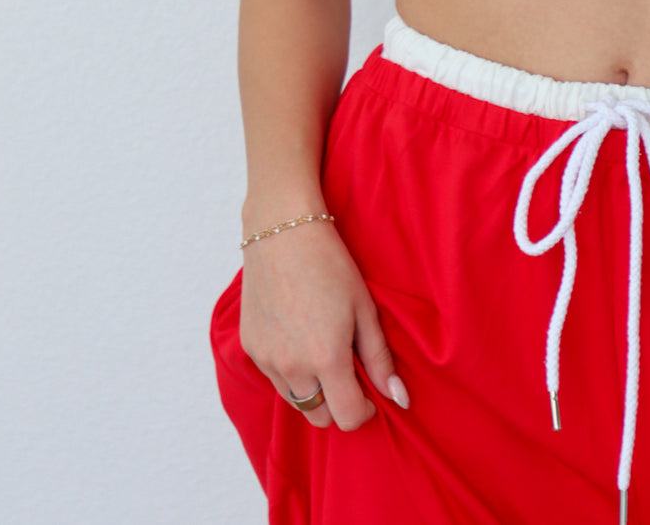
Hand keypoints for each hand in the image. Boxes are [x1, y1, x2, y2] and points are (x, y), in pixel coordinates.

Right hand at [239, 220, 408, 430]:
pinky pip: (274, 379)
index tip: (370, 394)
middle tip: (348, 372)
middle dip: (338, 404)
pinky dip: (290, 372)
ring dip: (313, 390)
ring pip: (295, 401)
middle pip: (320, 418)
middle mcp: (292, 367)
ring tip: (323, 351)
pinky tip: (299, 337)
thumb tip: (399, 398)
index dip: (364, 411)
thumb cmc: (329, 264)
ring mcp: (266, 359)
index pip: (347, 418)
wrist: (282, 230)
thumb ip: (379, 358)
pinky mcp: (250, 348)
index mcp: (325, 358)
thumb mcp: (364, 308)